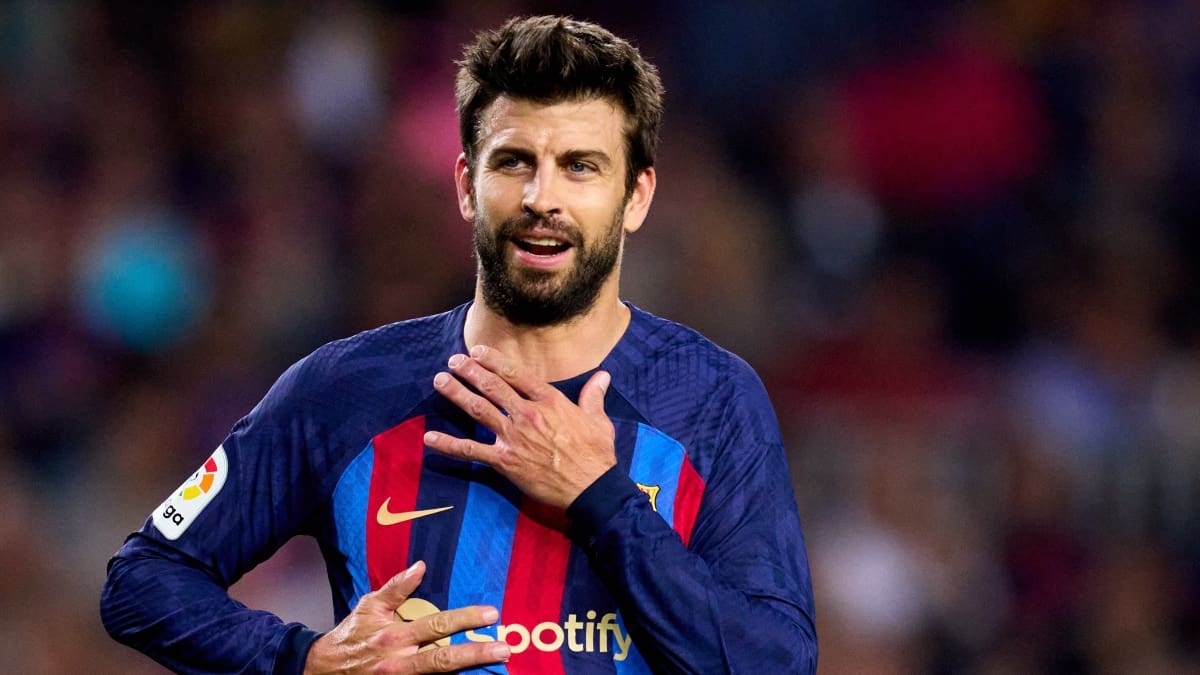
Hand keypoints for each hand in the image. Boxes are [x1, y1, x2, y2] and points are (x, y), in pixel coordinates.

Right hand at [303, 561, 509, 673]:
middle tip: (505, 649)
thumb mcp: (371, 605)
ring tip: (496, 666)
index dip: (465, 619)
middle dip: (476, 653)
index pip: (437, 625)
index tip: (492, 614)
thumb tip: (420, 566)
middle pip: (444, 659)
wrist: (322, 669)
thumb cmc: (351, 635)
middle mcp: (400, 661)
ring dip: (468, 671)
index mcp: (395, 635)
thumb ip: (397, 587)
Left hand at [424, 345, 616, 509]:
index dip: (493, 359)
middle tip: (453, 361)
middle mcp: (528, 414)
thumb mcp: (598, 420)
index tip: (477, 351)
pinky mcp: (505, 461)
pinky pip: (471, 450)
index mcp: (549, 401)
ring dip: (457, 394)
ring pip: (478, 410)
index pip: (516, 373)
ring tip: (439, 381)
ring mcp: (514, 437)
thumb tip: (603, 376)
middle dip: (470, 371)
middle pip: (492, 386)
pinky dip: (449, 444)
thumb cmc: (596, 454)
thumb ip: (593, 395)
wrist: (591, 487)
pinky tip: (429, 438)